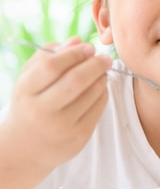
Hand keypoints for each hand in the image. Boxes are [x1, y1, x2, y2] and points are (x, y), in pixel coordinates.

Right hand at [5, 37, 111, 168]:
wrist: (26, 147)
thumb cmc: (31, 103)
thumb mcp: (30, 79)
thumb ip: (49, 56)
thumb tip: (77, 40)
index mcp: (25, 92)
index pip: (51, 67)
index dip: (74, 53)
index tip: (88, 47)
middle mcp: (41, 111)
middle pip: (75, 81)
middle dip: (95, 64)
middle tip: (105, 57)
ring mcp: (61, 127)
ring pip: (92, 93)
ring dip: (102, 78)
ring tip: (102, 72)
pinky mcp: (79, 137)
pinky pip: (99, 107)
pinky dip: (103, 92)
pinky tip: (98, 88)